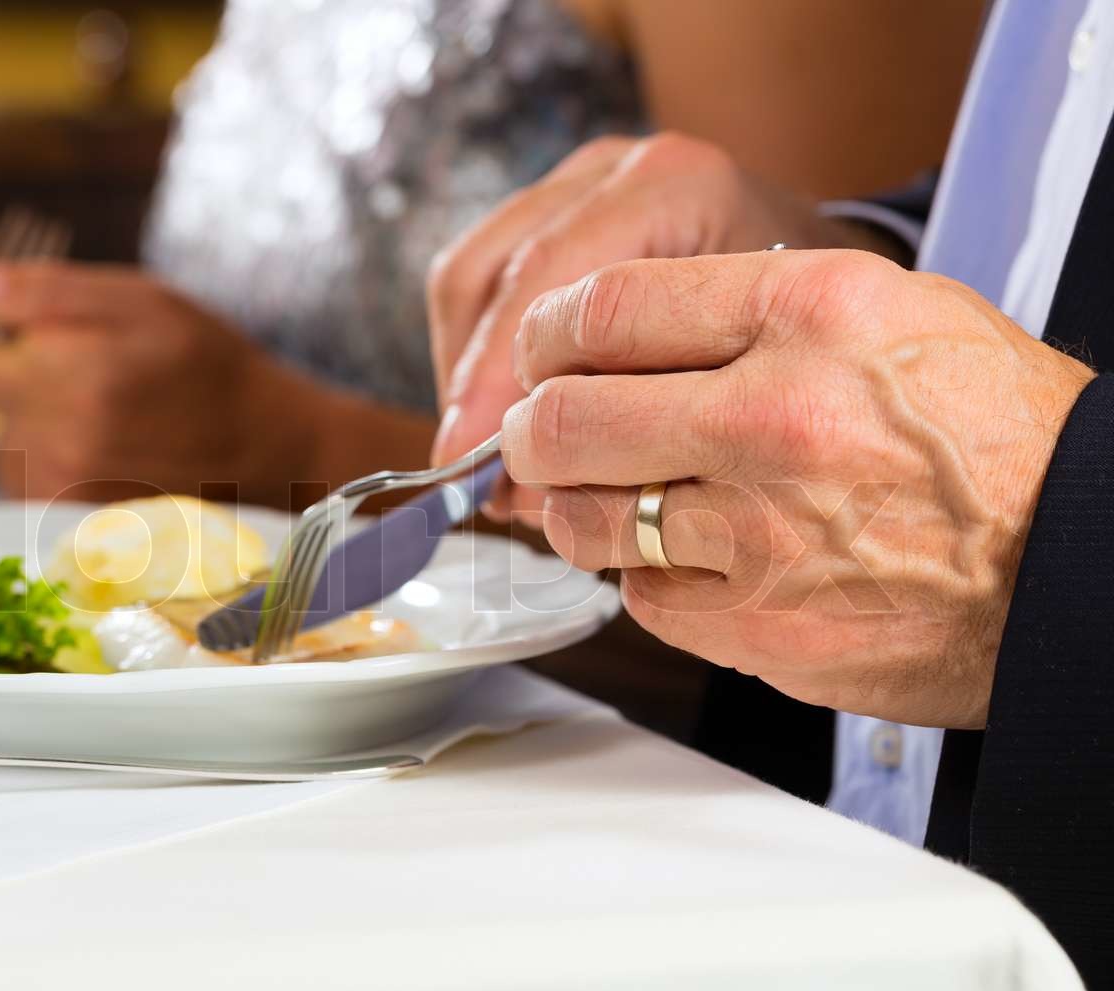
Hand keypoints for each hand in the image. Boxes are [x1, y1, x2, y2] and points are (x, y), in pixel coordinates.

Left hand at [0, 261, 341, 503]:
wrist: (265, 449)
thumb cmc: (207, 363)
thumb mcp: (141, 300)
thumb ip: (44, 291)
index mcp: (72, 376)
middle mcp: (57, 441)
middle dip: (2, 364)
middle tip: (69, 356)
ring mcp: (61, 486)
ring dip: (24, 407)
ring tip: (93, 399)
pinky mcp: (68, 515)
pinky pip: (19, 467)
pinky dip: (42, 445)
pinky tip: (96, 436)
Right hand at [428, 133, 908, 479]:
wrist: (854, 294)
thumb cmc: (815, 349)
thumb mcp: (751, 382)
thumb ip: (643, 423)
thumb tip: (524, 492)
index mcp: (678, 191)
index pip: (548, 282)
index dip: (500, 383)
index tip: (479, 463)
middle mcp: (624, 169)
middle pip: (494, 273)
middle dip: (473, 384)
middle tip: (474, 469)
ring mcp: (586, 179)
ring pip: (473, 273)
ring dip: (466, 373)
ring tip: (481, 451)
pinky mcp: (560, 205)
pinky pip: (485, 277)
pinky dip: (479, 355)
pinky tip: (498, 415)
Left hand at [503, 249, 1093, 726]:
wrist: (1081, 560)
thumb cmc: (992, 436)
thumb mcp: (890, 314)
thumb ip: (749, 313)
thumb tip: (613, 336)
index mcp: (812, 312)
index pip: (605, 307)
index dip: (544, 337)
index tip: (540, 356)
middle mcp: (779, 415)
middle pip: (565, 420)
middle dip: (532, 432)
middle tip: (542, 438)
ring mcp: (765, 530)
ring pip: (584, 521)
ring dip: (580, 512)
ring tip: (620, 503)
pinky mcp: (760, 625)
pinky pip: (644, 598)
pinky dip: (654, 581)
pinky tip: (703, 564)